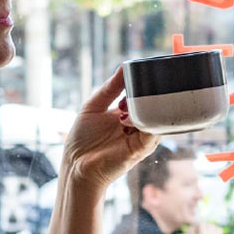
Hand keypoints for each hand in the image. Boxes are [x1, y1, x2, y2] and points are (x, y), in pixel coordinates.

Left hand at [60, 68, 158, 193]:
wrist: (76, 166)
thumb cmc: (82, 139)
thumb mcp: (94, 106)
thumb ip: (110, 88)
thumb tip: (124, 67)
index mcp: (127, 115)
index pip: (143, 97)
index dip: (148, 86)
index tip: (152, 70)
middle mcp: (136, 126)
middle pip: (153, 107)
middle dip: (154, 94)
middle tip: (156, 78)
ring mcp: (141, 137)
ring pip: (156, 118)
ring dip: (152, 106)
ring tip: (147, 93)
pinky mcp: (141, 149)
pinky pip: (153, 133)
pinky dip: (151, 121)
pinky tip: (141, 112)